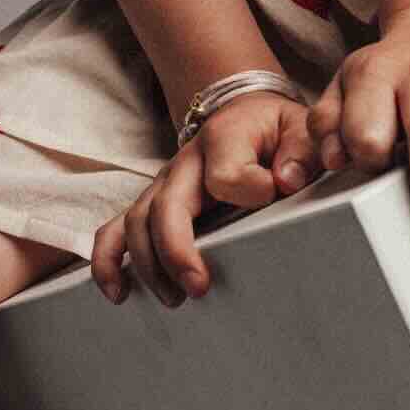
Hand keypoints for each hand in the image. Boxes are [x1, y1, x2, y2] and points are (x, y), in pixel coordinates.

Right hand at [90, 91, 323, 307]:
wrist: (242, 111)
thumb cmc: (271, 128)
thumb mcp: (296, 127)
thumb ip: (301, 149)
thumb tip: (286, 180)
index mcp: (225, 138)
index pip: (226, 173)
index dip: (249, 191)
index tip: (273, 195)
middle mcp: (186, 161)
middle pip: (168, 205)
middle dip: (177, 250)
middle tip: (198, 287)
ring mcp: (164, 183)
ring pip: (137, 221)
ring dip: (148, 264)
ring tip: (174, 298)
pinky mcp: (152, 202)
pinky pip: (116, 229)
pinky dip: (109, 259)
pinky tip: (117, 292)